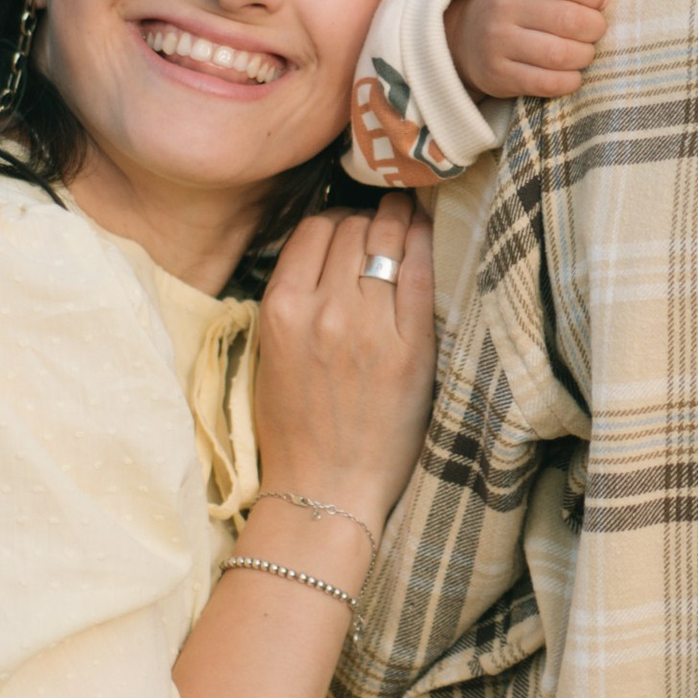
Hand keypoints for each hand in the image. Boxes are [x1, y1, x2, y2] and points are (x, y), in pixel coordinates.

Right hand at [252, 193, 435, 532]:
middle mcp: (323, 309)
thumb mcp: (271, 354)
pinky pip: (420, 273)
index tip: (350, 223)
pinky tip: (426, 229)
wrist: (325, 489)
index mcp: (281, 309)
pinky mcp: (412, 348)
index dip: (336, 219)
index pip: (314, 230)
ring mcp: (370, 326)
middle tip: (383, 219)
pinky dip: (423, 241)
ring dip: (398, 219)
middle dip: (368, 218)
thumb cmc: (294, 428)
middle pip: (352, 229)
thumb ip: (293, 299)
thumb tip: (325, 250)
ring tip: (407, 208)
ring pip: (385, 241)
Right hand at [445, 0, 610, 99]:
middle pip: (568, 19)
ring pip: (559, 54)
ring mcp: (498, 43)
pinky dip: (570, 80)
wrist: (465, 38)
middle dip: (595, 27)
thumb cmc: (515, 1)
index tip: (601, 1)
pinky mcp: (499, 75)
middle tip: (596, 30)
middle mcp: (504, 7)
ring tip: (585, 51)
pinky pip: (546, 83)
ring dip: (584, 55)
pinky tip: (571, 73)